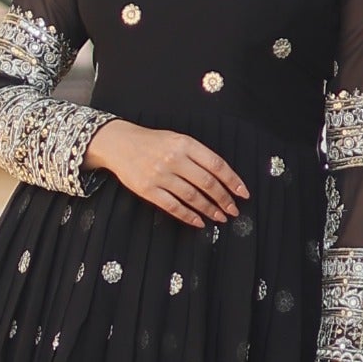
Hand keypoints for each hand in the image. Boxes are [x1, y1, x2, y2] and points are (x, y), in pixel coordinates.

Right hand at [85, 119, 248, 227]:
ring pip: (192, 197)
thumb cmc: (152, 142)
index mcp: (185, 144)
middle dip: (224, 199)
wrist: (119, 143)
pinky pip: (173, 206)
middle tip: (233, 210)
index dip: (232, 180)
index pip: (216, 164)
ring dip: (209, 209)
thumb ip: (197, 155)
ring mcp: (160, 175)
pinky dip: (188, 216)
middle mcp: (174, 159)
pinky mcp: (148, 189)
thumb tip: (222, 177)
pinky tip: (199, 222)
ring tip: (220, 217)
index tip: (243, 193)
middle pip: (207, 183)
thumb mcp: (177, 139)